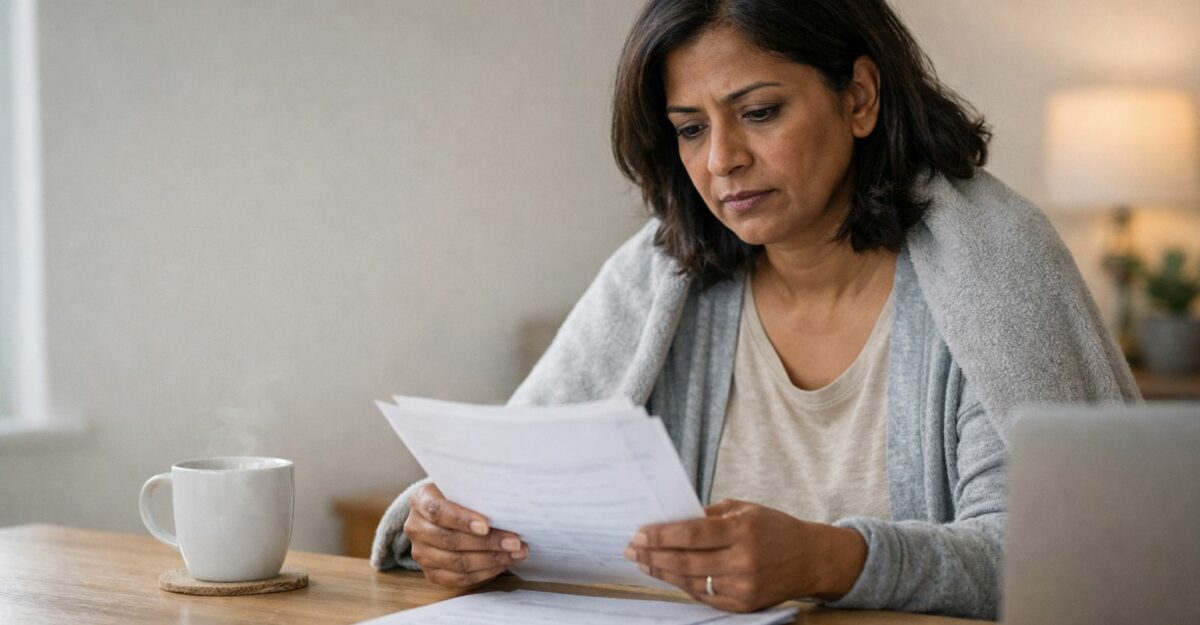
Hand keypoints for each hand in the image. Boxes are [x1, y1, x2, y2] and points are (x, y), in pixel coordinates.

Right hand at [404, 483, 527, 588]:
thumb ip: (475, 494)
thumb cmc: (458, 496)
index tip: (486, 525)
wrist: (444, 512)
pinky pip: (459, 578)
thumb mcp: (462, 487)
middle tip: (515, 542)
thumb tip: (506, 507)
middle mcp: (415, 528)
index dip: (462, 519)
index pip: (438, 511)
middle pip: (450, 540)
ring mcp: (421, 553)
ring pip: (457, 562)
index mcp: (420, 500)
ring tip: (516, 553)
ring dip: (491, 560)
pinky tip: (503, 564)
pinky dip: (485, 573)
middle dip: (487, 543)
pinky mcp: (431, 573)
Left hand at [624, 499, 866, 611]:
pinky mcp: (744, 604)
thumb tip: (669, 520)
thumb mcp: (744, 509)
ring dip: (662, 572)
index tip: (638, 533)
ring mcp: (744, 586)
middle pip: (686, 562)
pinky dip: (683, 585)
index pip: (692, 534)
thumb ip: (708, 515)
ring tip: (643, 562)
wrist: (810, 559)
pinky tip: (667, 574)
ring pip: (691, 581)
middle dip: (653, 555)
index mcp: (743, 530)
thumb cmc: (773, 527)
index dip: (661, 535)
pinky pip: (704, 596)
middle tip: (631, 549)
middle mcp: (743, 560)